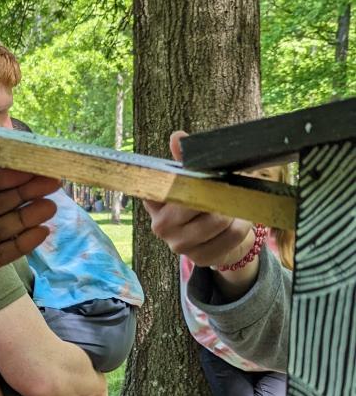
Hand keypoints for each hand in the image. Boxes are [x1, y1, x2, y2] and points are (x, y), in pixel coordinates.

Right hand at [143, 131, 252, 266]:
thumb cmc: (199, 203)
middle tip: (227, 191)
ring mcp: (179, 246)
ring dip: (235, 210)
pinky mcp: (200, 259)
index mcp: (154, 202)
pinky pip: (232, 236)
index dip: (193, 181)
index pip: (171, 187)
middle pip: (201, 203)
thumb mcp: (192, 180)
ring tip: (233, 207)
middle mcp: (160, 226)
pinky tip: (237, 223)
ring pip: (220, 220)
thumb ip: (185, 161)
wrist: (213, 239)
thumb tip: (176, 137)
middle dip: (221, 195)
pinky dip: (242, 226)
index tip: (207, 177)